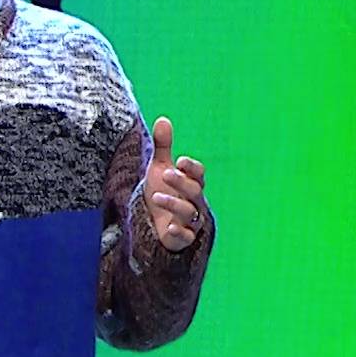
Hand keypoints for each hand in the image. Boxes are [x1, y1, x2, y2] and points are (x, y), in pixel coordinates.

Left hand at [144, 117, 205, 251]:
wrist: (156, 222)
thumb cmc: (164, 191)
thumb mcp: (160, 168)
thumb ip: (163, 146)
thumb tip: (163, 119)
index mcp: (192, 182)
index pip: (199, 173)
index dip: (192, 167)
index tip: (180, 160)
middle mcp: (195, 201)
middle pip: (195, 190)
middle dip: (181, 182)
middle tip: (166, 173)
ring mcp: (190, 220)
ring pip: (190, 212)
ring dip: (174, 204)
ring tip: (156, 197)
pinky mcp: (183, 238)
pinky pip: (186, 237)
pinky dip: (179, 233)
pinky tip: (168, 227)